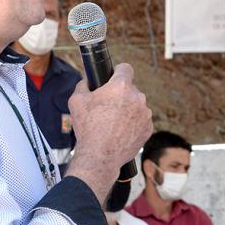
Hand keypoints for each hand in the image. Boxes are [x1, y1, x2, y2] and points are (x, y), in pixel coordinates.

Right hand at [65, 64, 152, 201]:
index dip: (117, 71)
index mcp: (121, 87)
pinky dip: (133, 124)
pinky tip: (121, 132)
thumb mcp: (76, 101)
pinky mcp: (149, 128)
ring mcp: (146, 114)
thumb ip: (83, 85)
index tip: (113, 77)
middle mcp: (138, 97)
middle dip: (120, 95)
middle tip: (107, 107)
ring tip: (113, 123)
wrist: (100, 156)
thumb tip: (88, 81)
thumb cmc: (87, 128)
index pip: (125, 68)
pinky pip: (141, 120)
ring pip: (136, 105)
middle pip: (130, 89)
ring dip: (128, 110)